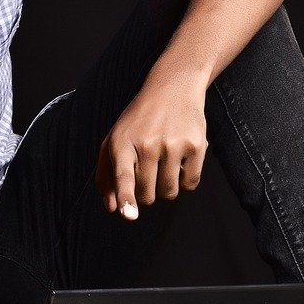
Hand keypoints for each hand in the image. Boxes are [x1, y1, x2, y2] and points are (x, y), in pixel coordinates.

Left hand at [96, 79, 207, 220]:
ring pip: (169, 192)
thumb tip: (112, 209)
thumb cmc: (137, 122)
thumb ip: (107, 176)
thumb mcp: (113, 141)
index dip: (126, 198)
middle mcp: (147, 144)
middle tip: (146, 173)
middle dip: (145, 194)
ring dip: (165, 190)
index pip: (123, 176)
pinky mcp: (196, 146)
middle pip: (147, 194)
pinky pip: (190, 184)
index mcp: (122, 143)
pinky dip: (184, 182)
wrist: (172, 88)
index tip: (129, 215)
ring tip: (162, 166)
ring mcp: (173, 145)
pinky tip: (179, 162)